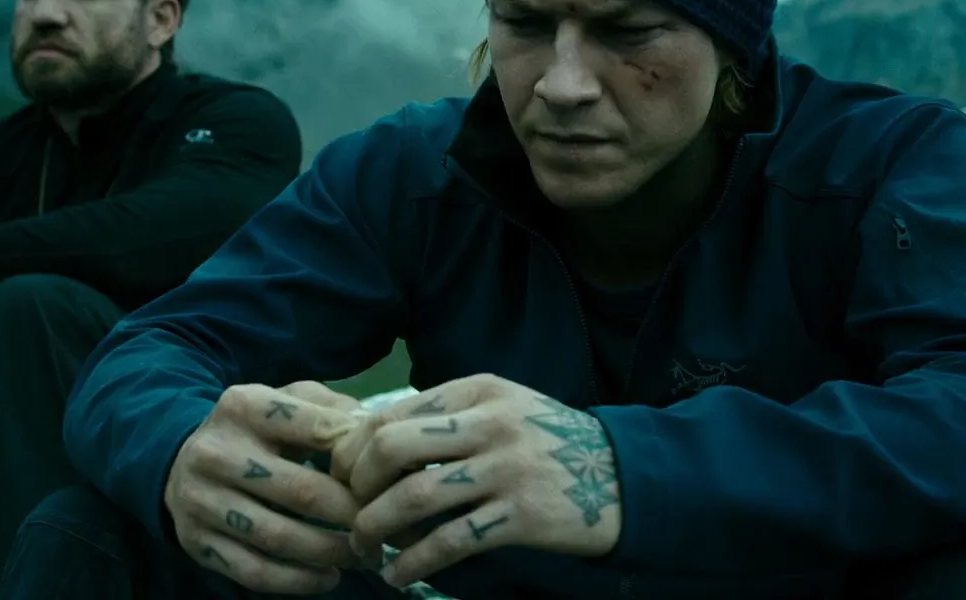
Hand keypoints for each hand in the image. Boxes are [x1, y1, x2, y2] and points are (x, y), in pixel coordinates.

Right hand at [164, 381, 377, 594]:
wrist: (181, 461)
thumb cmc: (256, 430)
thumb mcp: (288, 400)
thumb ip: (335, 409)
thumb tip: (376, 436)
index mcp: (245, 406)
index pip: (318, 431)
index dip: (361, 460)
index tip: (387, 481)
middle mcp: (217, 452)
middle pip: (303, 493)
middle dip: (354, 516)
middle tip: (384, 529)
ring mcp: (201, 500)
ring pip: (280, 538)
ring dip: (333, 553)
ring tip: (364, 556)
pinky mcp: (196, 541)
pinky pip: (255, 572)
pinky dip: (300, 581)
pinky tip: (328, 577)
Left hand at [330, 374, 622, 587]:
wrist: (622, 474)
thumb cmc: (548, 441)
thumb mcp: (501, 407)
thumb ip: (447, 416)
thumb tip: (370, 441)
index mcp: (477, 389)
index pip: (392, 413)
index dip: (354, 450)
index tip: (343, 479)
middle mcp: (489, 423)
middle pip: (392, 448)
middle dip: (356, 485)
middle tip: (348, 512)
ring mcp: (507, 468)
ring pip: (415, 497)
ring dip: (376, 528)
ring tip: (365, 548)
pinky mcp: (522, 514)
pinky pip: (451, 541)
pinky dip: (414, 562)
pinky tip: (399, 576)